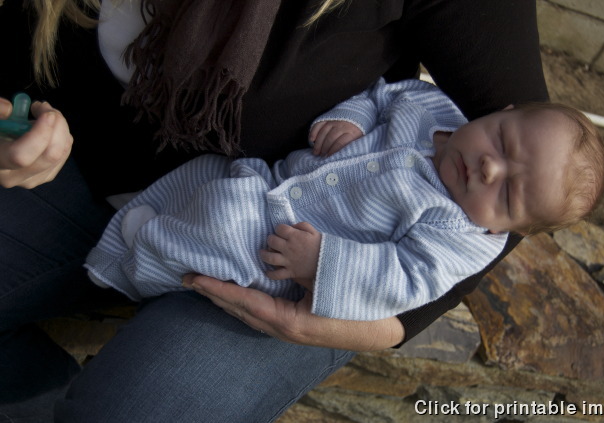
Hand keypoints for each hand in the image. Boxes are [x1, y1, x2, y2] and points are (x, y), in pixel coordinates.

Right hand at [0, 99, 72, 188]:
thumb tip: (8, 109)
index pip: (21, 156)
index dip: (39, 134)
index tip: (46, 114)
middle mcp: (14, 176)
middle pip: (50, 155)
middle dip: (56, 125)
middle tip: (45, 107)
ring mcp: (32, 179)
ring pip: (61, 153)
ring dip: (60, 128)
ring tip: (43, 113)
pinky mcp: (46, 176)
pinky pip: (64, 154)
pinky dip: (62, 136)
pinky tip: (49, 126)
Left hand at [181, 274, 405, 350]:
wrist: (373, 330)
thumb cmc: (353, 306)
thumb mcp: (326, 285)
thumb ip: (302, 270)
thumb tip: (279, 249)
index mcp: (288, 321)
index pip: (244, 302)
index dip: (218, 289)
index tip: (195, 279)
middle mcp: (280, 329)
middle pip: (238, 309)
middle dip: (212, 293)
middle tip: (187, 278)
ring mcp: (283, 330)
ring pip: (244, 313)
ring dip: (222, 298)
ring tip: (203, 283)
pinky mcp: (287, 325)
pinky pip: (256, 313)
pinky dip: (239, 301)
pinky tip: (232, 293)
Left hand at [260, 222, 320, 289]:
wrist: (329, 262)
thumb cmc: (321, 246)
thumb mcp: (314, 231)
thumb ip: (302, 225)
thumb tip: (292, 226)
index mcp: (295, 236)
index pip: (279, 228)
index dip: (279, 228)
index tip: (281, 231)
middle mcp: (289, 248)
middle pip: (271, 241)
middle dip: (270, 239)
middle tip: (273, 241)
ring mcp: (288, 261)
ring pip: (270, 258)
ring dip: (264, 255)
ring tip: (263, 253)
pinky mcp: (290, 272)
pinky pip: (276, 275)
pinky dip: (270, 274)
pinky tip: (268, 271)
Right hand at [309, 120, 362, 155]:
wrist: (358, 114)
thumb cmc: (358, 132)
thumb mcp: (360, 140)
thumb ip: (354, 147)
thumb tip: (346, 158)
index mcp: (352, 132)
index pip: (340, 143)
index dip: (333, 151)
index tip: (329, 158)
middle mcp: (343, 125)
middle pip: (330, 138)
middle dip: (324, 149)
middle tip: (321, 156)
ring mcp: (334, 120)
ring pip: (323, 132)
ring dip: (318, 143)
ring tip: (316, 152)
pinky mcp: (328, 117)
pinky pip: (318, 124)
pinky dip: (313, 132)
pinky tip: (312, 140)